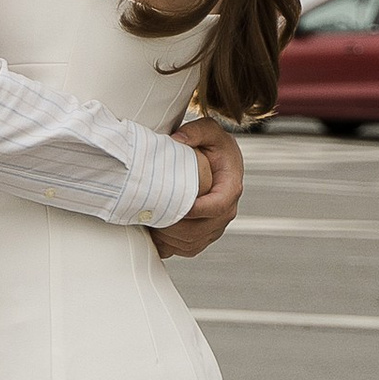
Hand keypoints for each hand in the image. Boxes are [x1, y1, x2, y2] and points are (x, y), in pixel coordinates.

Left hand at [149, 118, 242, 258]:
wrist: (220, 160)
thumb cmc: (214, 145)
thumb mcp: (209, 131)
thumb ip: (196, 131)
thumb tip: (177, 140)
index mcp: (230, 188)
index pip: (216, 206)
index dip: (195, 209)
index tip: (173, 205)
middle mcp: (226, 211)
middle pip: (201, 230)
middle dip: (174, 226)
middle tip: (150, 215)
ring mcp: (215, 226)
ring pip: (193, 243)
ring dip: (169, 238)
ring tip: (148, 223)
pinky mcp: (205, 234)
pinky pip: (188, 248)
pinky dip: (170, 245)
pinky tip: (153, 232)